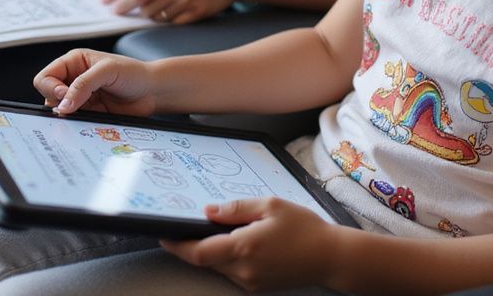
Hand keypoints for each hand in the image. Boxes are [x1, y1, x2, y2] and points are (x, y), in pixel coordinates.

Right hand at [34, 48, 157, 116]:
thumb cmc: (134, 73)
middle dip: (58, 103)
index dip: (51, 88)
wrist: (152, 92)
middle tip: (76, 106)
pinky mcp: (88, 114)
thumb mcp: (107, 71)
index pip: (46, 77)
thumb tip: (62, 105)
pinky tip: (92, 119)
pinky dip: (78, 124)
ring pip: (59, 112)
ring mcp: (80, 98)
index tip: (65, 95)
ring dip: (68, 116)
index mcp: (74, 62)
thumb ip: (83, 85)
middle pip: (48, 96)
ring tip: (88, 111)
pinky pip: (73, 123)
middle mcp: (73, 79)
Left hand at [162, 198, 337, 291]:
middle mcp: (243, 270)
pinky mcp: (257, 287)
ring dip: (210, 251)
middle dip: (191, 245)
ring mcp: (250, 282)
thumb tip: (209, 211)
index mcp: (244, 247)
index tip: (164, 234)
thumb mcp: (270, 205)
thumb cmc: (303, 227)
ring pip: (218, 267)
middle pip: (205, 260)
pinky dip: (225, 257)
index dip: (177, 245)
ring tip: (211, 230)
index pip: (199, 252)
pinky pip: (232, 272)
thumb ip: (237, 208)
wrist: (329, 257)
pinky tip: (234, 242)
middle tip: (183, 226)